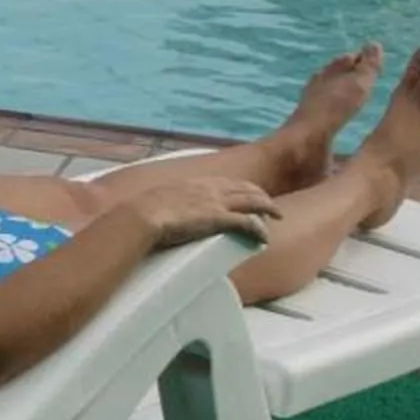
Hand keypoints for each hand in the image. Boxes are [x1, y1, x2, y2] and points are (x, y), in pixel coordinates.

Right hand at [126, 177, 279, 249]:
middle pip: (246, 187)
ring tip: (278, 216)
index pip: (227, 181)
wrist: (141, 216)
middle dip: (261, 195)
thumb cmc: (142, 212)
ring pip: (253, 201)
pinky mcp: (220, 219)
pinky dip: (260, 229)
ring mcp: (216, 203)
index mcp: (195, 183)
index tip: (249, 193)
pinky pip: (248, 222)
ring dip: (269, 208)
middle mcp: (209, 188)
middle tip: (270, 205)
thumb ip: (168, 204)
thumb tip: (163, 213)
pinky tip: (265, 237)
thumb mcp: (159, 201)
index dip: (243, 187)